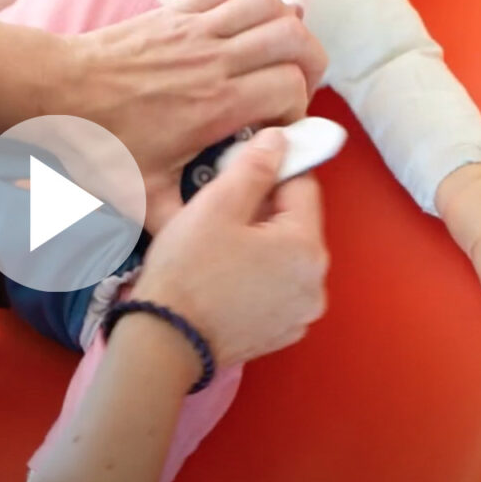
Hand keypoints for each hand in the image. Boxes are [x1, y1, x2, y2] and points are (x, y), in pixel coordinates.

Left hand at [60, 0, 326, 231]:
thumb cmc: (98, 144)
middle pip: (294, 38)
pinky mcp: (176, 10)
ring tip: (279, 53)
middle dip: (310, 63)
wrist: (56, 93)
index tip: (277, 128)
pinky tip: (242, 25)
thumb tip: (205, 249)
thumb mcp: (141, 197)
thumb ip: (180, 222)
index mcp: (215, 104)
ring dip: (287, 26)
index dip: (297, 108)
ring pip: (270, 4)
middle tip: (294, 87)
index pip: (290, 87)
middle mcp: (215, 59)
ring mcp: (196, 28)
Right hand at [130, 129, 329, 367]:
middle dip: (263, 211)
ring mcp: (300, 314)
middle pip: (296, 225)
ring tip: (217, 248)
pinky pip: (276, 289)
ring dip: (260, 245)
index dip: (270, 171)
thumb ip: (254, 167)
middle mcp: (316, 284)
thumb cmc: (188, 270)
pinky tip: (223, 279)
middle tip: (218, 214)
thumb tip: (279, 140)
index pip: (303, 186)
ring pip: (285, 258)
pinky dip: (257, 278)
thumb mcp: (217, 205)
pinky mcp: (281, 334)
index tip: (237, 172)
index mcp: (308, 248)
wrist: (164, 341)